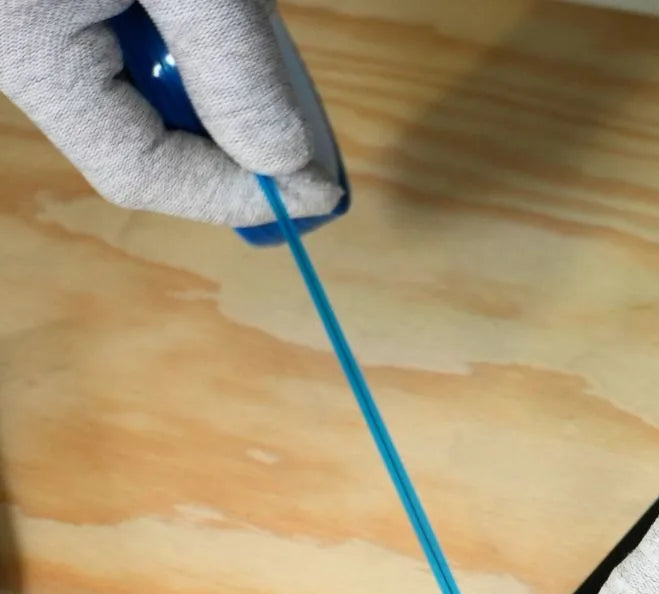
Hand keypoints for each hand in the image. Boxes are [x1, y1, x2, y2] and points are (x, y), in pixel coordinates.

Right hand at [0, 0, 342, 224]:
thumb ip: (235, 69)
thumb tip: (287, 165)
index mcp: (31, 55)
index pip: (142, 173)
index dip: (235, 196)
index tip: (317, 193)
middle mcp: (21, 51)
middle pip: (144, 143)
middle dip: (234, 151)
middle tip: (308, 153)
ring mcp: (38, 23)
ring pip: (145, 96)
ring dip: (220, 96)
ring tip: (274, 66)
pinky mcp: (65, 6)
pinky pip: (136, 50)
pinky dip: (196, 48)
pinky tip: (231, 21)